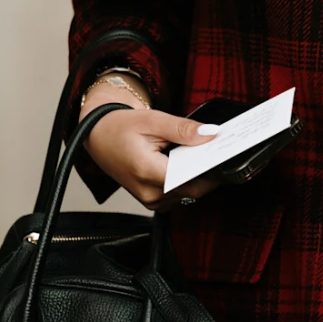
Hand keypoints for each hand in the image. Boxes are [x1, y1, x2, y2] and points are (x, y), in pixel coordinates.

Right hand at [82, 90, 220, 209]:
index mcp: (148, 172)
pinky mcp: (151, 201)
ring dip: (197, 179)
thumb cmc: (120, 127)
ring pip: (187, 196)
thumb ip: (183, 129)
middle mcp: (148, 192)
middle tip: (218, 154)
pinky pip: (178, 197)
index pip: (191, 180)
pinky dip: (186, 183)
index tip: (225, 157)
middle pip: (193, 190)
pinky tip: (187, 166)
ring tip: (200, 157)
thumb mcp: (153, 120)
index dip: (212, 170)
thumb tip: (210, 134)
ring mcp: (149, 200)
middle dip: (208, 174)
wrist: (98, 136)